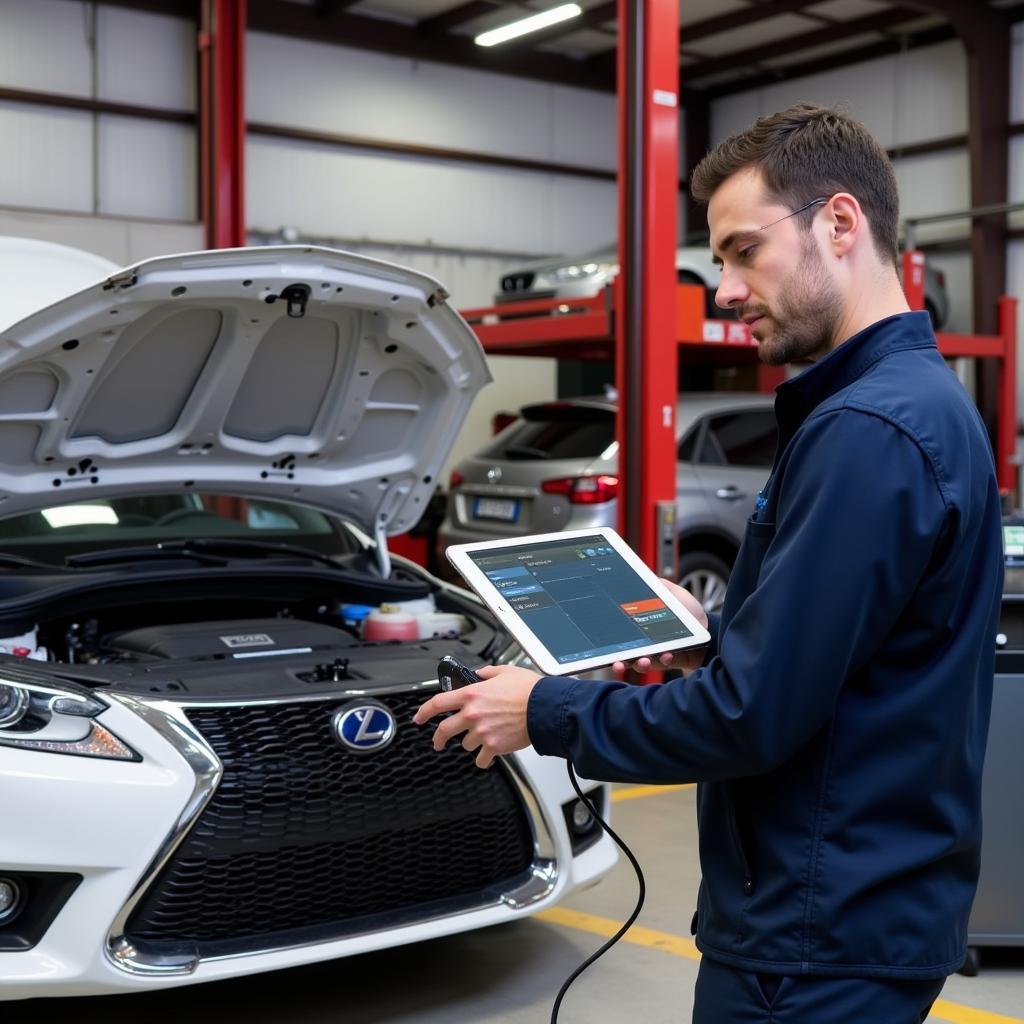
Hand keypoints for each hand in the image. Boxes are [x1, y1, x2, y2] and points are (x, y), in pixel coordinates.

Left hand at [413, 664, 541, 768]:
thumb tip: (480, 674)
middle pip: (444, 730)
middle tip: (438, 742)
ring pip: (465, 744)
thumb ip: (487, 673)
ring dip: (471, 742)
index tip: (419, 717)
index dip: (424, 712)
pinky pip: (480, 759)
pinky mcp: (493, 747)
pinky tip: (489, 753)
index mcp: (472, 694)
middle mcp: (472, 714)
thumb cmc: (529, 690)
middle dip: (438, 738)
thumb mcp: (505, 671)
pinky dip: (483, 758)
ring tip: (482, 737)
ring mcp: (481, 732)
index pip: (437, 703)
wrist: (545, 709)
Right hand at [612, 579, 709, 675]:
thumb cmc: (690, 611)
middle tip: (617, 660)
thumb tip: (641, 573)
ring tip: (643, 659)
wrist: (710, 628)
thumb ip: (657, 585)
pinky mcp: (668, 660)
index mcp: (641, 623)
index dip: (610, 637)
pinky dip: (662, 660)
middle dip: (618, 659)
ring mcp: (655, 652)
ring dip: (638, 663)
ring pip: (640, 663)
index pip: (621, 631)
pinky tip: (666, 654)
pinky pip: (661, 664)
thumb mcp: (672, 592)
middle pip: (624, 652)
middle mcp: (644, 640)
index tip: (604, 639)